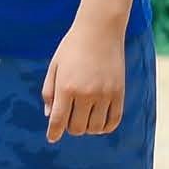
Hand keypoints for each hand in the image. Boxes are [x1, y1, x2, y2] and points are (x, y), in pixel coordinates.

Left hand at [42, 16, 128, 141]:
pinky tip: (99, 122)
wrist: (100, 30)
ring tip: (84, 118)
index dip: (54, 133)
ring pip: (95, 127)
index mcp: (66, 88)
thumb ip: (49, 92)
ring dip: (87, 128)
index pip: (58, 120)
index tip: (52, 138)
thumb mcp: (54, 67)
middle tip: (69, 119)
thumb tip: (49, 116)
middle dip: (70, 128)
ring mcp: (104, 94)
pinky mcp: (119, 93)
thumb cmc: (72, 48)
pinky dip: (105, 127)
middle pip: (77, 128)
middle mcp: (86, 94)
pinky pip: (114, 120)